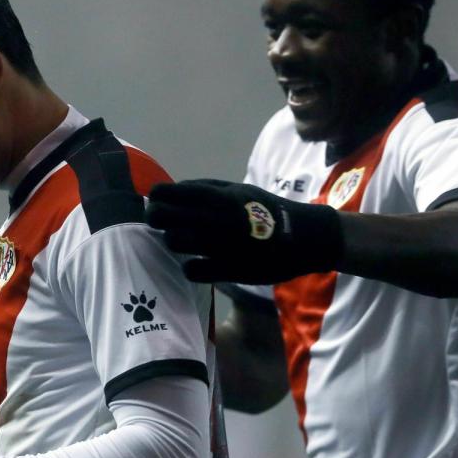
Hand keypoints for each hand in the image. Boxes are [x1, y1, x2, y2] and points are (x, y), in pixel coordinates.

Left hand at [146, 179, 342, 283]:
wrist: (302, 237)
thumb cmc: (266, 210)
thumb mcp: (239, 189)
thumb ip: (206, 187)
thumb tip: (175, 188)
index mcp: (219, 196)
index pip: (170, 192)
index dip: (157, 196)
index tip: (157, 200)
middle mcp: (216, 218)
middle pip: (163, 216)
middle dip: (155, 217)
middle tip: (159, 221)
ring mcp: (221, 245)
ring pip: (173, 241)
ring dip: (172, 240)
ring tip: (180, 241)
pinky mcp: (228, 270)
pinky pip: (192, 270)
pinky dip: (190, 267)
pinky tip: (197, 264)